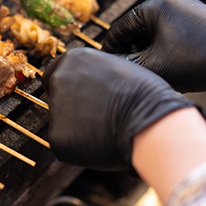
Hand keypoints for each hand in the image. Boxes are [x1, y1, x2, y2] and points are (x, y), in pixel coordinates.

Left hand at [42, 48, 193, 170]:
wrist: (150, 124)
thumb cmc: (145, 96)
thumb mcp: (116, 68)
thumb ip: (93, 74)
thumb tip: (87, 85)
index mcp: (72, 59)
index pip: (57, 73)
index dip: (71, 87)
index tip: (83, 96)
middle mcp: (58, 80)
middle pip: (56, 96)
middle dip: (71, 106)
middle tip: (96, 115)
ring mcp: (55, 109)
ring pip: (61, 121)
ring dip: (76, 126)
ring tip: (104, 127)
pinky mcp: (57, 137)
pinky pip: (65, 142)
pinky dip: (78, 146)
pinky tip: (99, 141)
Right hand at [102, 0, 205, 92]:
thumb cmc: (202, 60)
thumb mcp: (157, 67)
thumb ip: (129, 66)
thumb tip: (114, 67)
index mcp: (154, 5)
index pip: (120, 29)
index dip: (111, 51)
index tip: (107, 66)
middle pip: (138, 30)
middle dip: (133, 51)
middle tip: (131, 72)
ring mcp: (186, 6)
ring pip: (155, 32)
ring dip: (150, 50)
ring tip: (151, 71)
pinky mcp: (199, 16)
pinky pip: (172, 31)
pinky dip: (166, 47)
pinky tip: (170, 65)